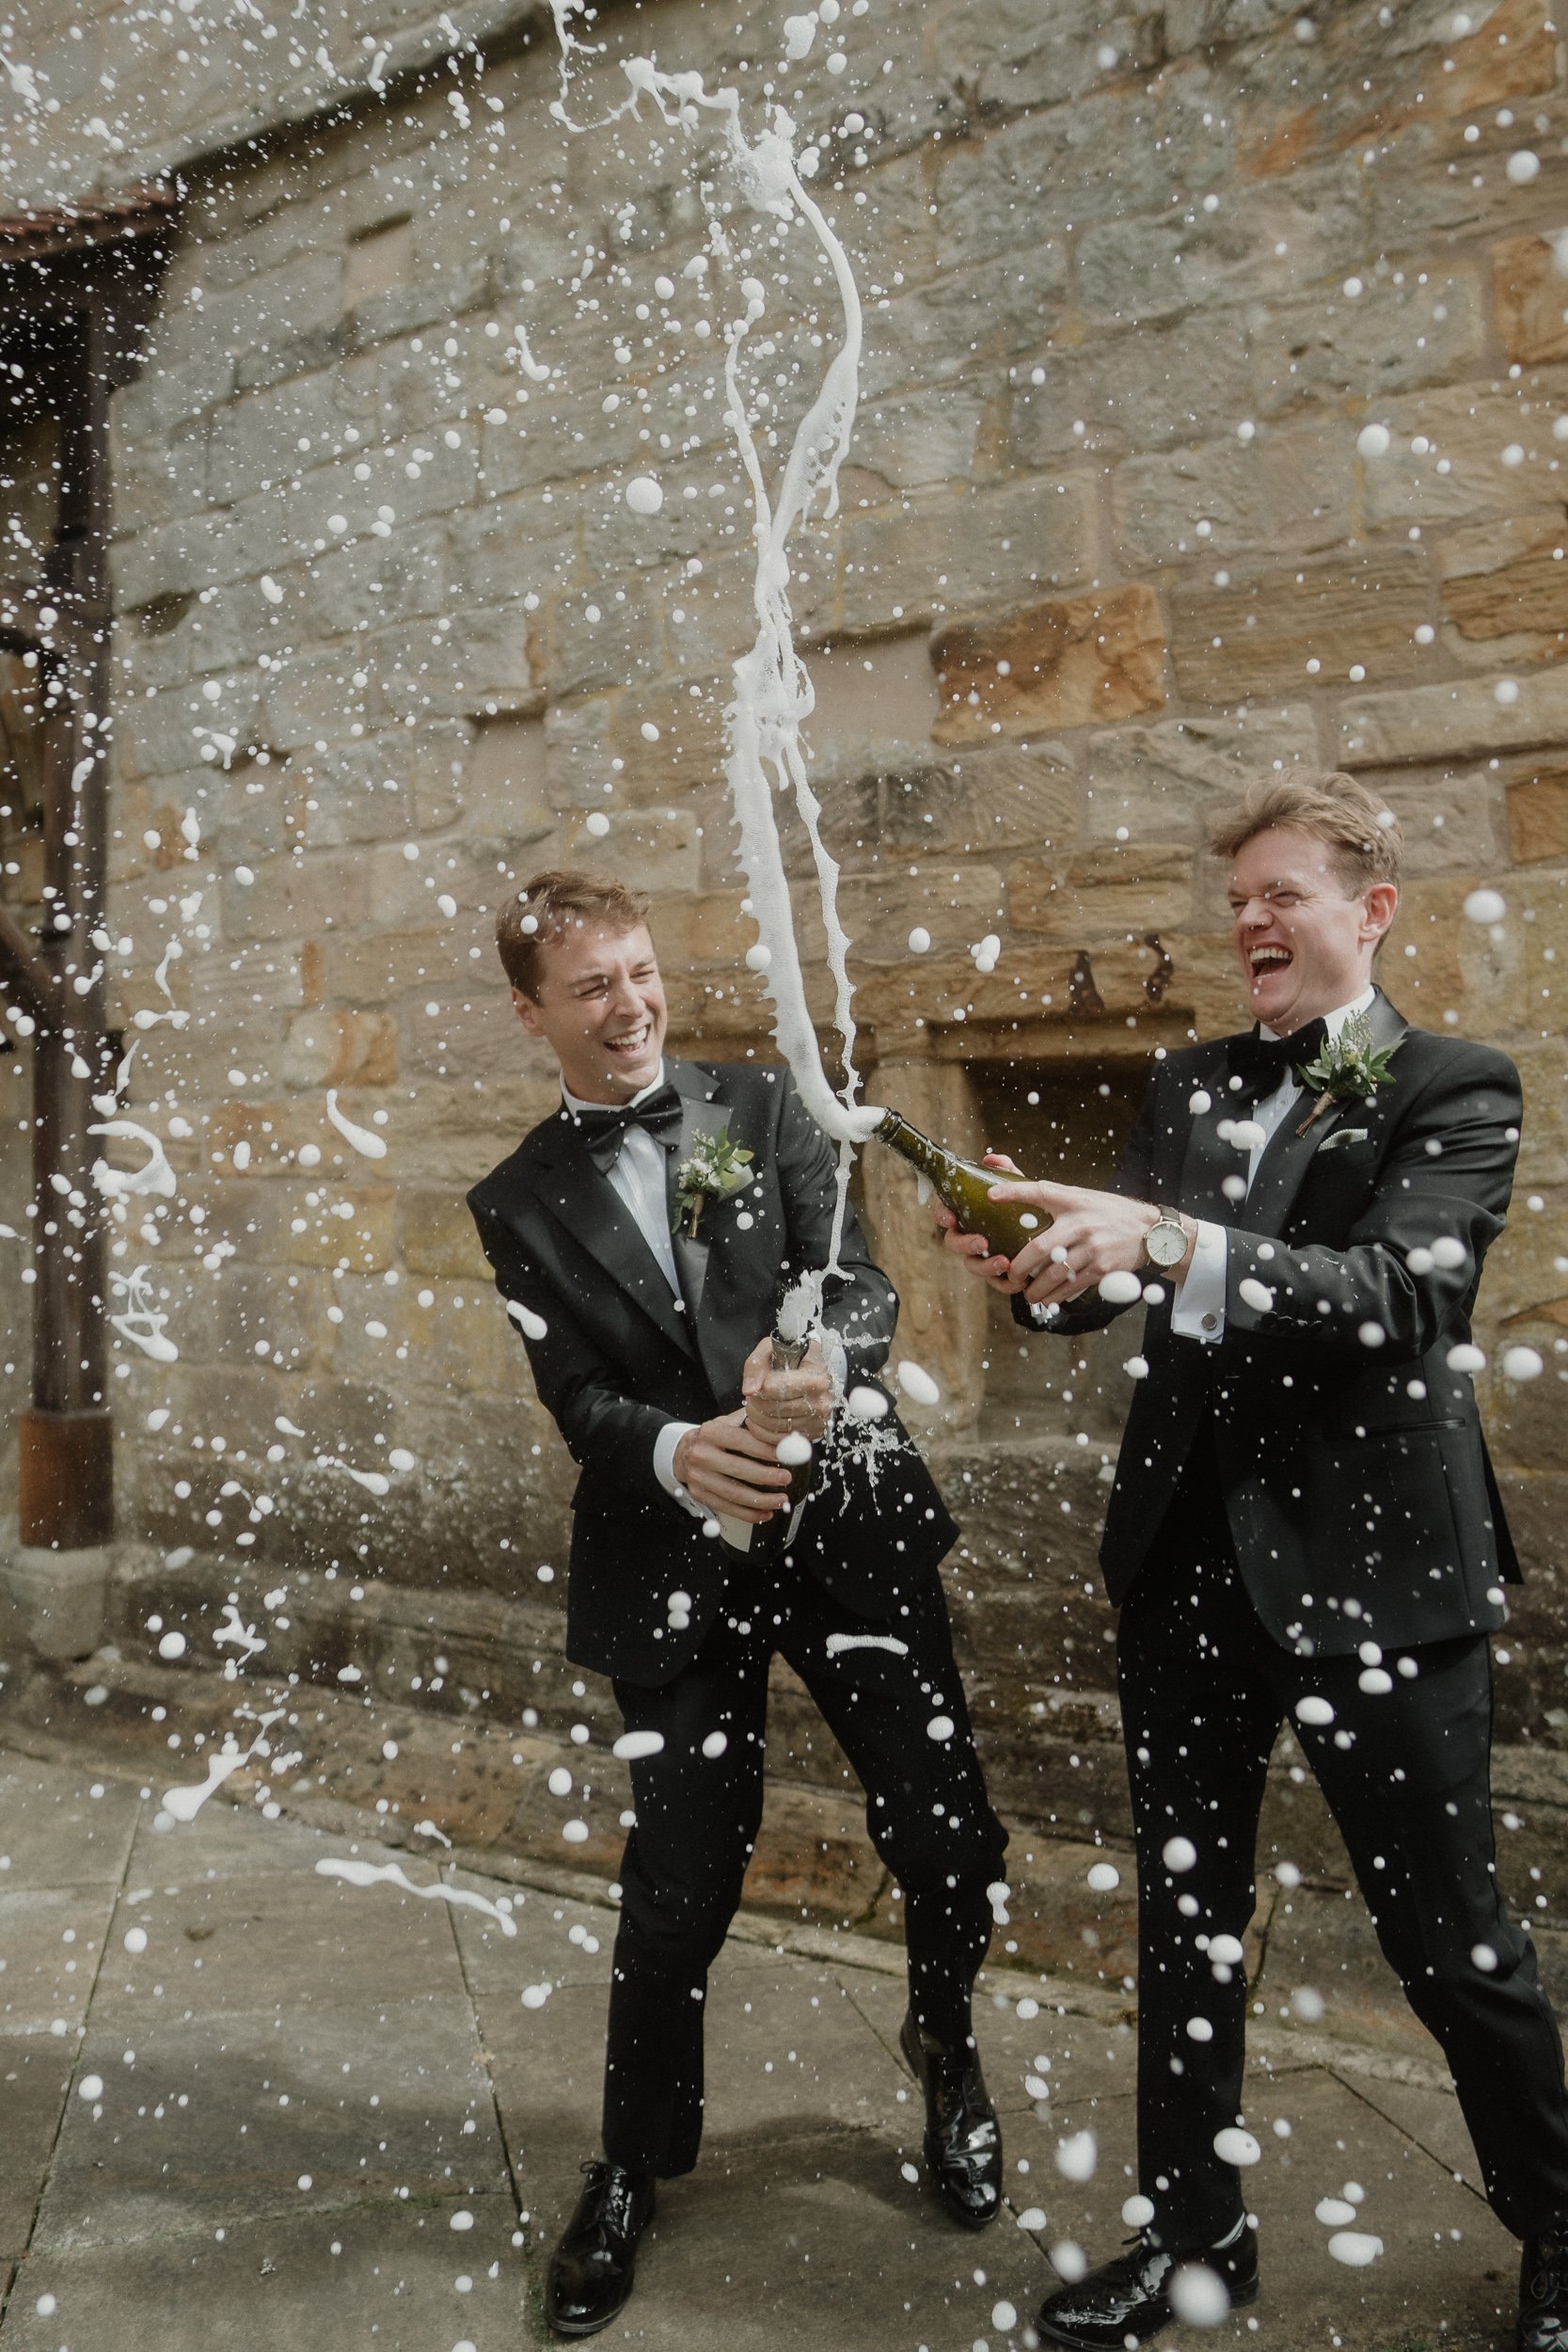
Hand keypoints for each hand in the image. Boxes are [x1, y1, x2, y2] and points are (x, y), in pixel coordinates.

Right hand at [673, 1409, 792, 1522]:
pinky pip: (727, 1508)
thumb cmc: (712, 1438)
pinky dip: (748, 1514)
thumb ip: (750, 1422)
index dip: (763, 1449)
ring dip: (760, 1500)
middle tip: (786, 1479)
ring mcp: (699, 1477)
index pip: (741, 1441)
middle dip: (766, 1476)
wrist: (682, 1452)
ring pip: (733, 1493)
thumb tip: (779, 1428)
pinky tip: (765, 1514)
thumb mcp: (726, 1422)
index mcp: (711, 1433)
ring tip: (781, 1500)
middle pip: (737, 1469)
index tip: (783, 1456)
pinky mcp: (699, 1495)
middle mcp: (701, 1455)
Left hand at [741, 1333, 832, 1442]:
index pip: (782, 1389)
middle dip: (756, 1403)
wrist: (813, 1369)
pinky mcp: (813, 1433)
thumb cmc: (793, 1357)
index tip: (758, 1384)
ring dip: (757, 1417)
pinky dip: (763, 1432)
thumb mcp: (772, 1349)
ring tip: (755, 1405)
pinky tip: (759, 1419)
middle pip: (776, 1409)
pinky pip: (780, 1440)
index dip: (762, 1388)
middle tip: (752, 1395)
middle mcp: (821, 1401)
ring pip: (775, 1426)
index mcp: (816, 1377)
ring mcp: (819, 1420)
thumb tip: (749, 1390)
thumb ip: (756, 1365)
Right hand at [935, 1152, 1027, 1290]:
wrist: (1047, 1230)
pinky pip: (996, 1283)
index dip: (942, 1215)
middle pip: (954, 1244)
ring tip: (1004, 1262)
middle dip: (964, 1244)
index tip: (951, 1216)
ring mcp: (982, 1257)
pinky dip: (1005, 1284)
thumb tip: (991, 1159)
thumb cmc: (1022, 1206)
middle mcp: (969, 1236)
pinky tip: (1018, 1281)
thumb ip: (1005, 1171)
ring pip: (973, 1266)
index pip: (944, 1214)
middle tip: (982, 1242)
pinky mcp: (998, 1275)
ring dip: (986, 1266)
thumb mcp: (1016, 1186)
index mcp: (966, 1215)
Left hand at [980, 1179, 1190, 1305]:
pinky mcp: (1102, 1268)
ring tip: (1027, 1293)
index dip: (1014, 1191)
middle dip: (1020, 1265)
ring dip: (1036, 1288)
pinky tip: (1047, 1299)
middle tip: (1011, 1274)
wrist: (1149, 1231)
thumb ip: (1050, 1195)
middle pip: (1040, 1247)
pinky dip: (1056, 1296)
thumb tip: (1010, 1188)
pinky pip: (1072, 1286)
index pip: (1041, 1191)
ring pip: (1054, 1272)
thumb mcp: (1081, 1197)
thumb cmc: (1107, 1213)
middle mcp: (1082, 1223)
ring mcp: (1093, 1247)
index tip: (991, 1195)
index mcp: (1074, 1200)